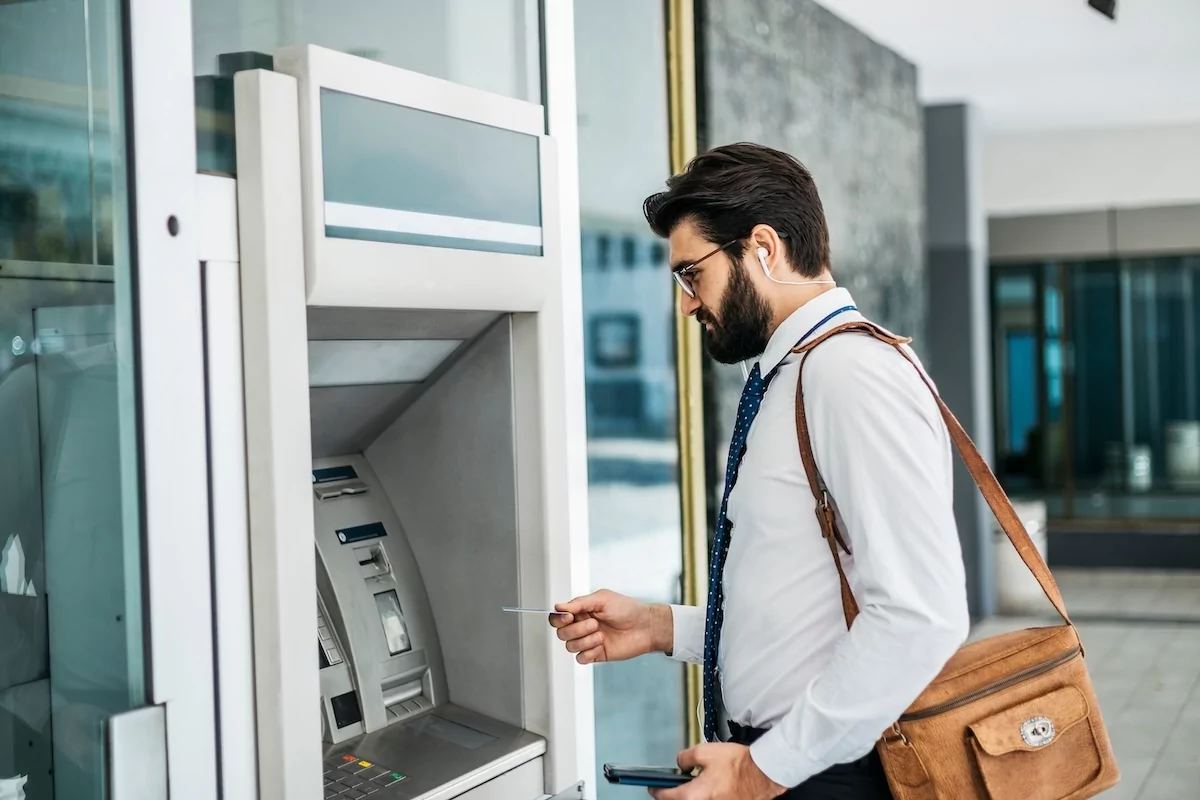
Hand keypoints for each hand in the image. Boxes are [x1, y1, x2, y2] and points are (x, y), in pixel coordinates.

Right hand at [549, 590, 671, 663]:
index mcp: (581, 611)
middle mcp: (582, 626)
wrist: (645, 627)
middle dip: (576, 630)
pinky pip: (581, 658)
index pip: (558, 617)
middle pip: (561, 633)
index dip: (559, 619)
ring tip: (601, 635)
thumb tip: (558, 607)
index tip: (569, 617)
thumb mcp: (602, 599)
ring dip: (585, 641)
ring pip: (570, 646)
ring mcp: (588, 641)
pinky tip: (602, 646)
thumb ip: (579, 603)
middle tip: (595, 625)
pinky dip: (589, 652)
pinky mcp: (596, 654)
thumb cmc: (627, 609)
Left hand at [648, 743, 786, 799]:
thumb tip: (681, 763)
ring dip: (687, 795)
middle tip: (669, 786)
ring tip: (690, 784)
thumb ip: (686, 757)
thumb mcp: (705, 751)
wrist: (762, 774)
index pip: (665, 796)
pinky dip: (701, 797)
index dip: (656, 789)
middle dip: (671, 795)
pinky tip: (706, 787)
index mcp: (693, 795)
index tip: (652, 787)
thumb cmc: (738, 765)